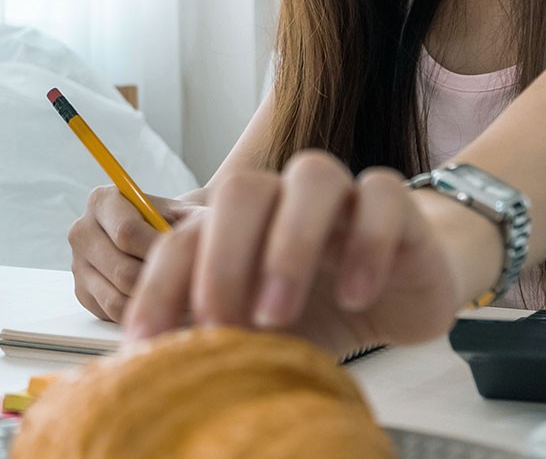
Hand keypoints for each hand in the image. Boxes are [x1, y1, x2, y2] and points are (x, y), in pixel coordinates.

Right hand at [69, 187, 203, 321]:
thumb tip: (206, 236)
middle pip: (123, 271)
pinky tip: (159, 301)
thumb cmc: (177, 223)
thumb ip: (194, 220)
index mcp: (102, 200)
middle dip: (160, 281)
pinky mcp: (82, 293)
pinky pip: (112, 314)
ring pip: (118, 298)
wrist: (162, 237)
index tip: (186, 259)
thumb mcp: (188, 213)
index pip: (127, 233)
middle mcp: (82, 230)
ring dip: (152, 302)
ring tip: (179, 295)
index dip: (160, 252)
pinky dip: (139, 312)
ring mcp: (77, 264)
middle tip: (187, 284)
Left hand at [122, 151, 463, 355]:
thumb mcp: (260, 335)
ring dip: (289, 244)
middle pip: (243, 192)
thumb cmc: (320, 312)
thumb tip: (151, 368)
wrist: (400, 298)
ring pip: (313, 177)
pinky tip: (357, 296)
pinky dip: (367, 244)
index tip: (145, 342)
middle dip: (222, 260)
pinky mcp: (397, 207)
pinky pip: (382, 197)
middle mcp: (285, 198)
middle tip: (218, 324)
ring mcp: (342, 196)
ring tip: (277, 313)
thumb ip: (215, 337)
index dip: (159, 286)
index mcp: (240, 225)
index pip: (185, 239)